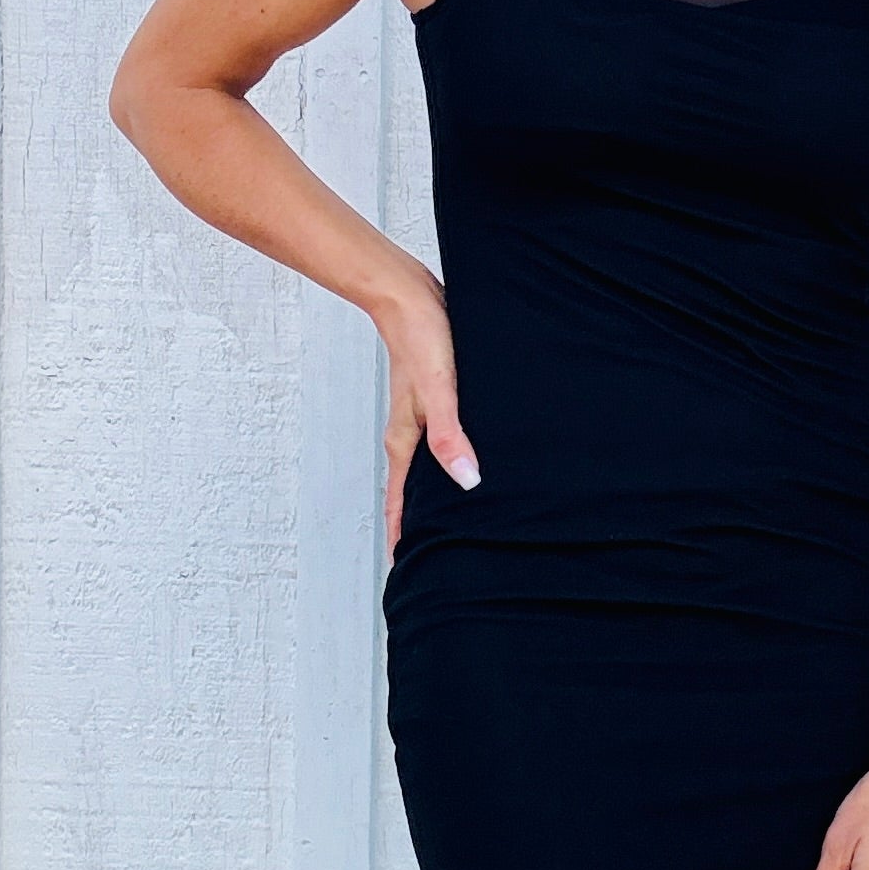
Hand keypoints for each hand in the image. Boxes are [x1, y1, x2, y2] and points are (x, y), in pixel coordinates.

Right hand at [378, 269, 481, 554]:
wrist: (409, 296)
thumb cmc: (422, 339)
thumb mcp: (440, 390)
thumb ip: (450, 436)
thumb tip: (467, 481)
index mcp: (406, 441)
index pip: (401, 505)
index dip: (403, 539)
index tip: (404, 573)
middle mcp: (410, 436)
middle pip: (411, 494)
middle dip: (417, 528)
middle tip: (431, 562)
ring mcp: (421, 418)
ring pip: (425, 471)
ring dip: (434, 498)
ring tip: (449, 524)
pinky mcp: (434, 401)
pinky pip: (439, 444)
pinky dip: (447, 464)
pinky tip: (466, 465)